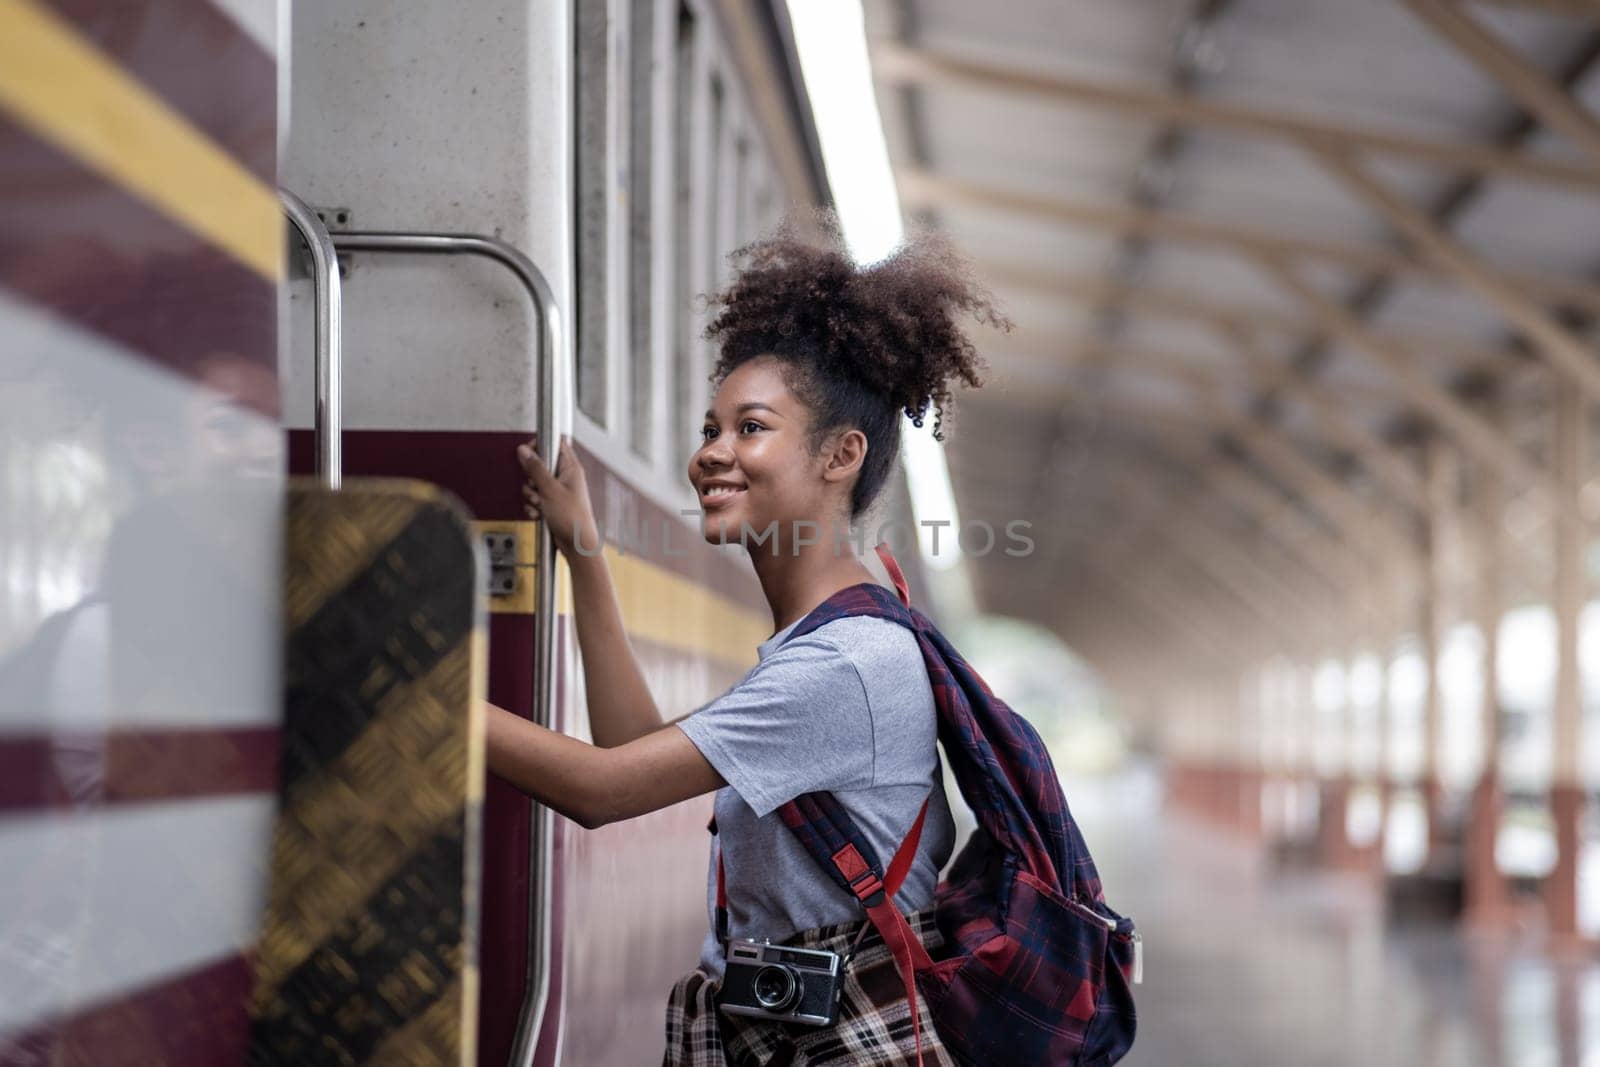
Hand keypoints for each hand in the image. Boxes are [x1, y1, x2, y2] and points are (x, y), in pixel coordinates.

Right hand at [518, 435, 599, 558]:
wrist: (577, 544)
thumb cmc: (573, 518)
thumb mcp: (550, 490)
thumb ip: (535, 468)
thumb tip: (524, 450)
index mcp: (571, 468)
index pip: (555, 443)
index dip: (540, 445)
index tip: (529, 454)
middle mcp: (566, 477)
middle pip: (540, 465)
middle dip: (531, 478)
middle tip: (536, 487)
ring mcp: (558, 491)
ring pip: (534, 484)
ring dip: (531, 495)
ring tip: (540, 504)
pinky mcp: (552, 504)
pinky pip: (535, 498)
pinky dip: (533, 506)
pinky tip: (539, 513)